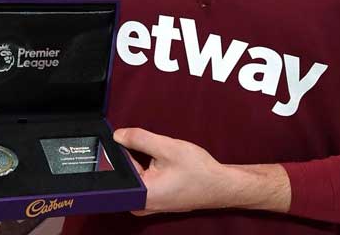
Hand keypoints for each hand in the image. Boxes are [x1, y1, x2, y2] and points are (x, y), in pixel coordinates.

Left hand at [113, 128, 290, 215]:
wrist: (221, 185)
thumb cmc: (199, 171)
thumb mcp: (168, 147)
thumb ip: (139, 139)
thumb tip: (118, 135)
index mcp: (142, 195)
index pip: (118, 168)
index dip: (121, 151)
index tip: (128, 141)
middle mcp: (141, 204)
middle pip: (125, 171)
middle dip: (134, 156)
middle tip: (153, 153)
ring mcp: (148, 204)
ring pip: (134, 174)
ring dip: (142, 161)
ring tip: (160, 159)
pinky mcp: (154, 199)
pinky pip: (142, 179)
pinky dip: (148, 168)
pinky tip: (162, 165)